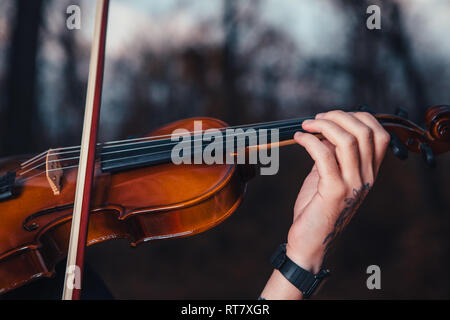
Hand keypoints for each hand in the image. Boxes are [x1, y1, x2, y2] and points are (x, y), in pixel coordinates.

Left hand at [261, 110, 389, 298]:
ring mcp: (353, 184)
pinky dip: (309, 141)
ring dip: (324, 125)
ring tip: (306, 125)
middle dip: (338, 116)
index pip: (378, 133)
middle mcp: (367, 177)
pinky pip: (324, 155)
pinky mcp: (334, 191)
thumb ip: (332, 154)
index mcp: (369, 172)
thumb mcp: (328, 176)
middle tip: (316, 118)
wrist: (310, 241)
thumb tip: (326, 131)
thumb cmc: (317, 208)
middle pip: (364, 131)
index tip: (333, 116)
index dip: (357, 116)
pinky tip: (298, 139)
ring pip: (347, 140)